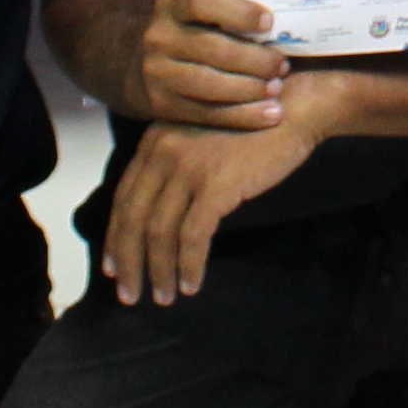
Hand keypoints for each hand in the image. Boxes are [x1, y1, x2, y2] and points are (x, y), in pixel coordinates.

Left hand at [98, 116, 317, 305]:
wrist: (294, 110)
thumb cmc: (251, 128)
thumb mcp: (197, 139)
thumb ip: (173, 166)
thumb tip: (155, 217)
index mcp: (154, 141)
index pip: (122, 197)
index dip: (115, 237)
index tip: (113, 268)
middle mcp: (163, 151)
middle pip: (133, 218)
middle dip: (128, 262)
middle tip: (129, 295)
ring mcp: (188, 167)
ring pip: (159, 232)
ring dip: (158, 271)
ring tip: (163, 297)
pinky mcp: (215, 184)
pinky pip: (192, 237)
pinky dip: (189, 266)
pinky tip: (192, 284)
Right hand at [136, 0, 289, 130]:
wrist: (158, 62)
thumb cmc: (205, 28)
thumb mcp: (214, 5)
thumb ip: (240, 1)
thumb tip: (284, 4)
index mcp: (173, 3)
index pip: (201, 2)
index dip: (237, 12)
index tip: (269, 22)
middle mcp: (159, 37)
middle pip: (210, 48)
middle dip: (253, 59)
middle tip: (282, 65)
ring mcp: (157, 73)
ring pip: (207, 84)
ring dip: (248, 89)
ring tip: (276, 89)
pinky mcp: (163, 105)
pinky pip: (205, 114)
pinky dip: (241, 115)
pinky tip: (267, 114)